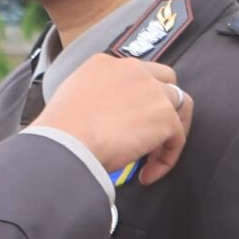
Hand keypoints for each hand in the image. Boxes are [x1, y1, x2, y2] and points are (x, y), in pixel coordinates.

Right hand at [36, 55, 190, 183]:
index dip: (137, 99)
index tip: (130, 122)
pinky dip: (166, 159)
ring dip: (170, 131)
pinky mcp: (165, 115)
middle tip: (151, 134)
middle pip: (166, 81)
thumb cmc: (58, 130)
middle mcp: (133, 69)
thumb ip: (93, 98)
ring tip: (152, 157)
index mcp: (106, 63)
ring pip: (180, 106)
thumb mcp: (70, 98)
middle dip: (164, 106)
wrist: (65, 142)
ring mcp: (152, 90)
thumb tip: (101, 119)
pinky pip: (177, 138)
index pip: (135, 74)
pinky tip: (146, 175)